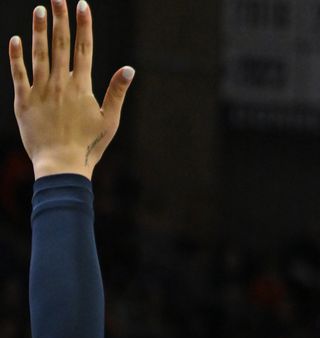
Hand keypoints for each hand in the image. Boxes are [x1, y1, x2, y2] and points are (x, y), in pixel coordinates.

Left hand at [10, 0, 131, 177]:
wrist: (61, 165)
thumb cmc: (89, 145)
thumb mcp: (109, 121)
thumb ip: (117, 92)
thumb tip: (129, 68)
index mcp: (82, 88)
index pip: (84, 49)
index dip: (84, 25)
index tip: (82, 5)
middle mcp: (60, 84)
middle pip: (61, 46)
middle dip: (60, 19)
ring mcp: (40, 91)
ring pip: (39, 55)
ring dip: (40, 31)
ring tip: (39, 10)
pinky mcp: (23, 100)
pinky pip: (19, 74)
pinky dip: (17, 56)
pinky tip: (16, 40)